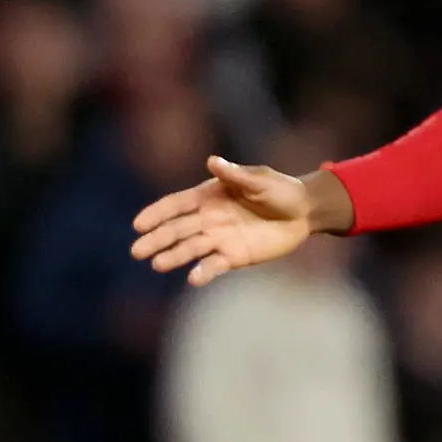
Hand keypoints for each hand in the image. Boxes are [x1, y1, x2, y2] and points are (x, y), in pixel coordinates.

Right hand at [129, 158, 346, 285]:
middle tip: (137, 251)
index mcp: (208, 196)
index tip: (138, 225)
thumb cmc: (281, 190)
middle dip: (157, 239)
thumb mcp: (261, 180)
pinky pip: (214, 264)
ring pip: (191, 248)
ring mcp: (219, 239)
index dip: (156, 214)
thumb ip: (237, 175)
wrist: (304, 212)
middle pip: (177, 230)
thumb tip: (213, 162)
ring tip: (157, 264)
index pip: (176, 205)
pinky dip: (203, 271)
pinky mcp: (234, 256)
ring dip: (174, 256)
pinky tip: (193, 279)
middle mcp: (208, 219)